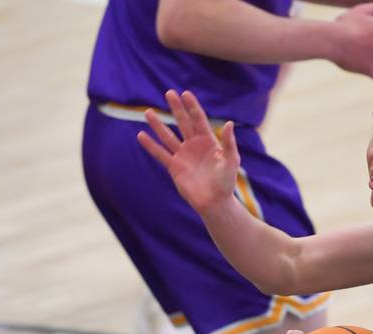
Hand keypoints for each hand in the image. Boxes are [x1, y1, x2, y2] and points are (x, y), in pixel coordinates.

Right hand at [137, 90, 239, 214]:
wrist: (215, 202)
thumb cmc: (226, 182)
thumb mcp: (231, 161)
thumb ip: (229, 143)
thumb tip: (229, 123)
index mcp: (209, 142)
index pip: (199, 120)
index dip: (192, 107)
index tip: (185, 93)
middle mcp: (194, 146)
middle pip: (183, 123)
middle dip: (176, 108)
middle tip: (168, 93)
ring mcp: (183, 156)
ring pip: (168, 136)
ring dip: (158, 124)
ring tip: (148, 112)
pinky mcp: (174, 167)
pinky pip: (160, 154)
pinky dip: (151, 145)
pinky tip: (141, 135)